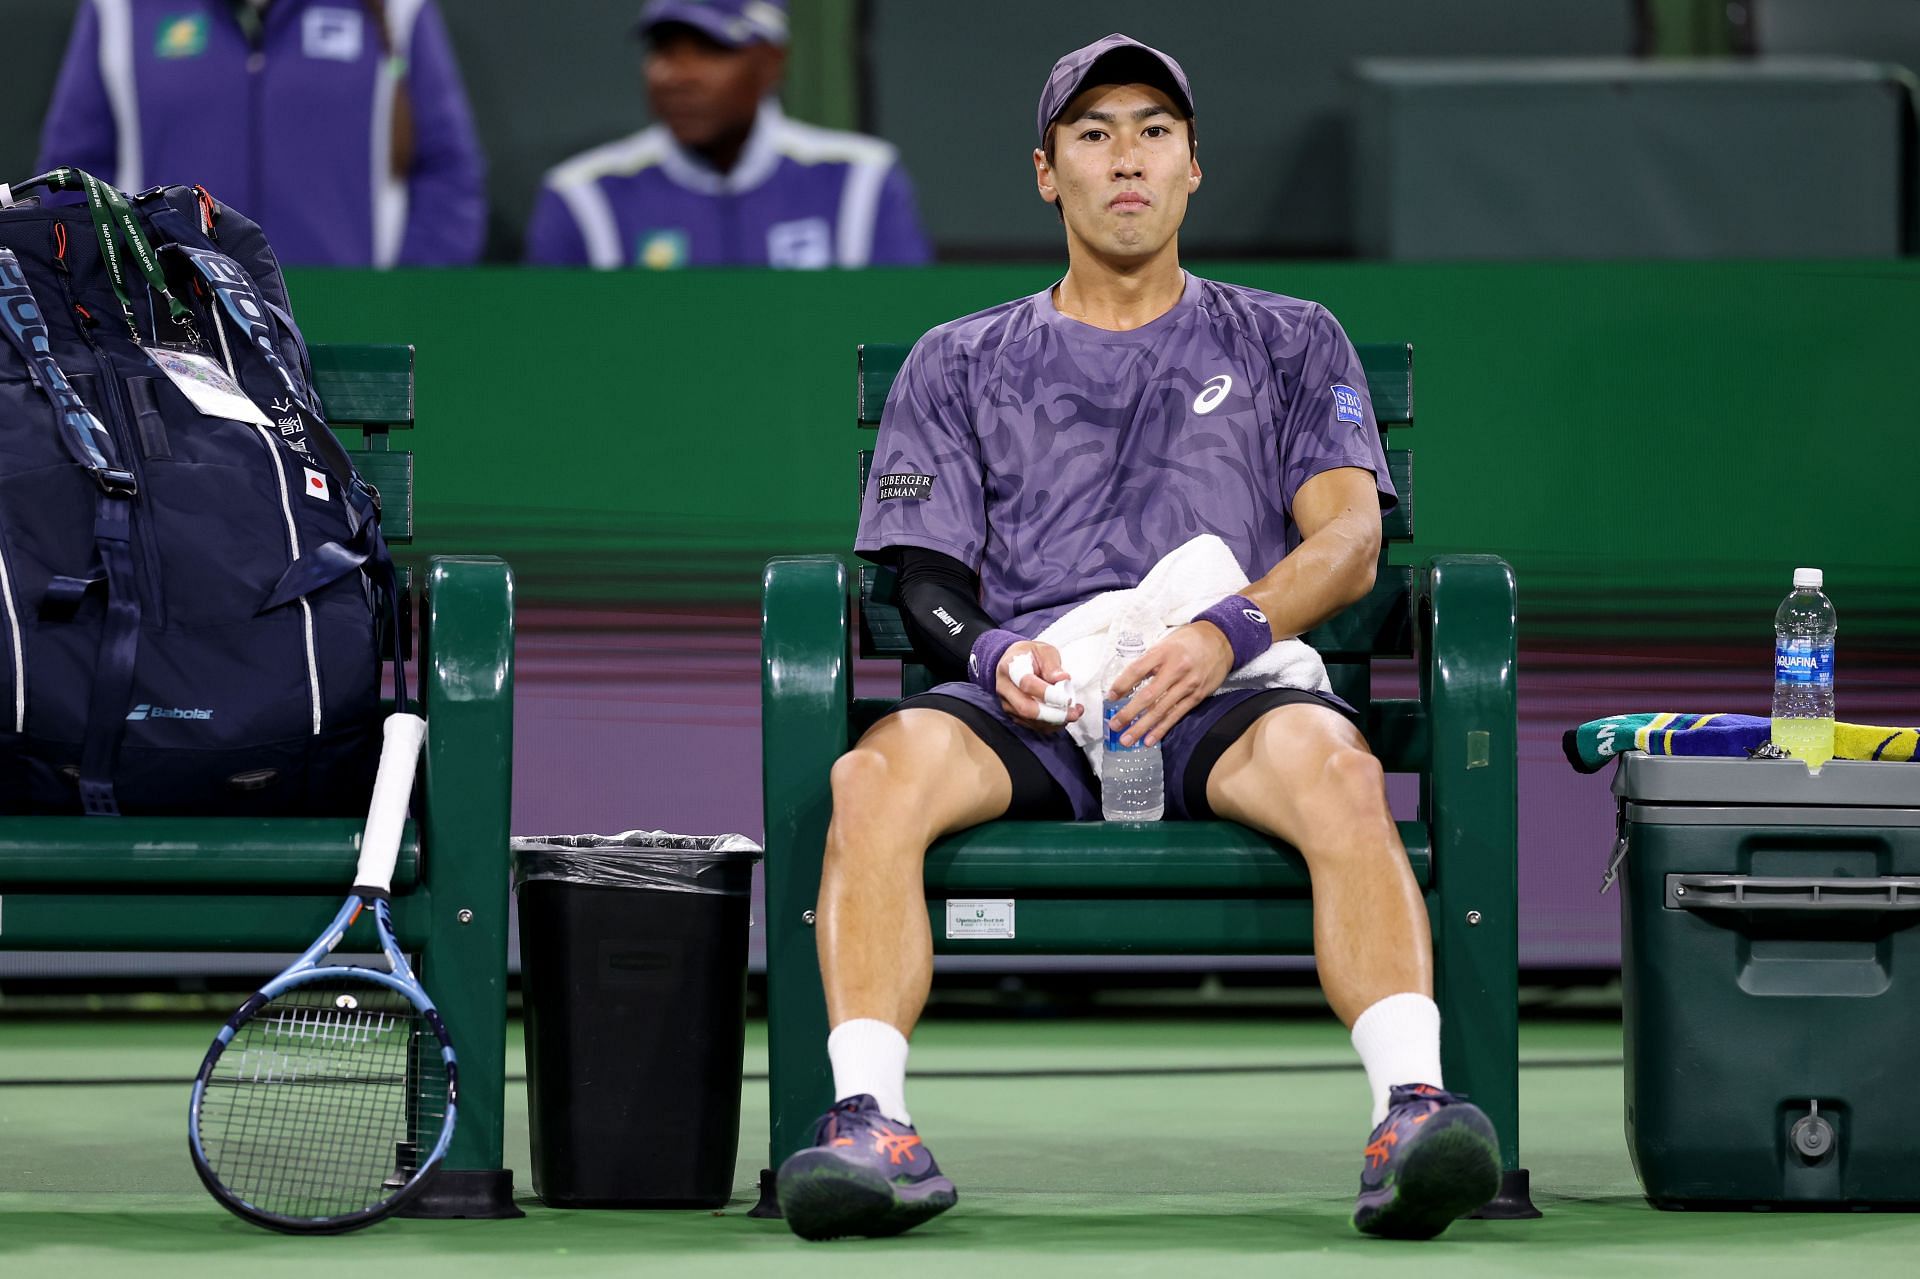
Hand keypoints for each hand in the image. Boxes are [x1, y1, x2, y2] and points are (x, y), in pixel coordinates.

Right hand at [998, 641, 1082, 731]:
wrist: (1014, 662)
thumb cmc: (1031, 655)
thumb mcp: (1044, 651)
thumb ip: (1052, 665)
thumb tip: (1063, 678)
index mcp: (1010, 667)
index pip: (1027, 684)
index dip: (1047, 694)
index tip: (1067, 699)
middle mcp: (1005, 688)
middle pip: (1025, 708)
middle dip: (1053, 714)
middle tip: (1073, 713)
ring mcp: (1007, 703)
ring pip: (1030, 720)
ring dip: (1055, 721)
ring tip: (1074, 713)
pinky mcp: (1013, 714)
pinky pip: (1032, 725)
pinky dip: (1051, 725)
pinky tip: (1065, 717)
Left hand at [1106, 622, 1233, 747]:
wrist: (1220, 641)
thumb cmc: (1188, 641)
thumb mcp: (1165, 643)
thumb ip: (1149, 661)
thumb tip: (1127, 683)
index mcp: (1163, 652)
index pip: (1137, 670)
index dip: (1121, 685)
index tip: (1110, 697)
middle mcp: (1176, 669)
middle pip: (1148, 695)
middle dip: (1128, 713)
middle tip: (1114, 726)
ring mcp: (1188, 685)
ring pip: (1161, 710)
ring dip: (1142, 727)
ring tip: (1127, 739)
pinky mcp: (1197, 696)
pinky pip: (1176, 715)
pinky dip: (1162, 729)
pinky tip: (1149, 740)